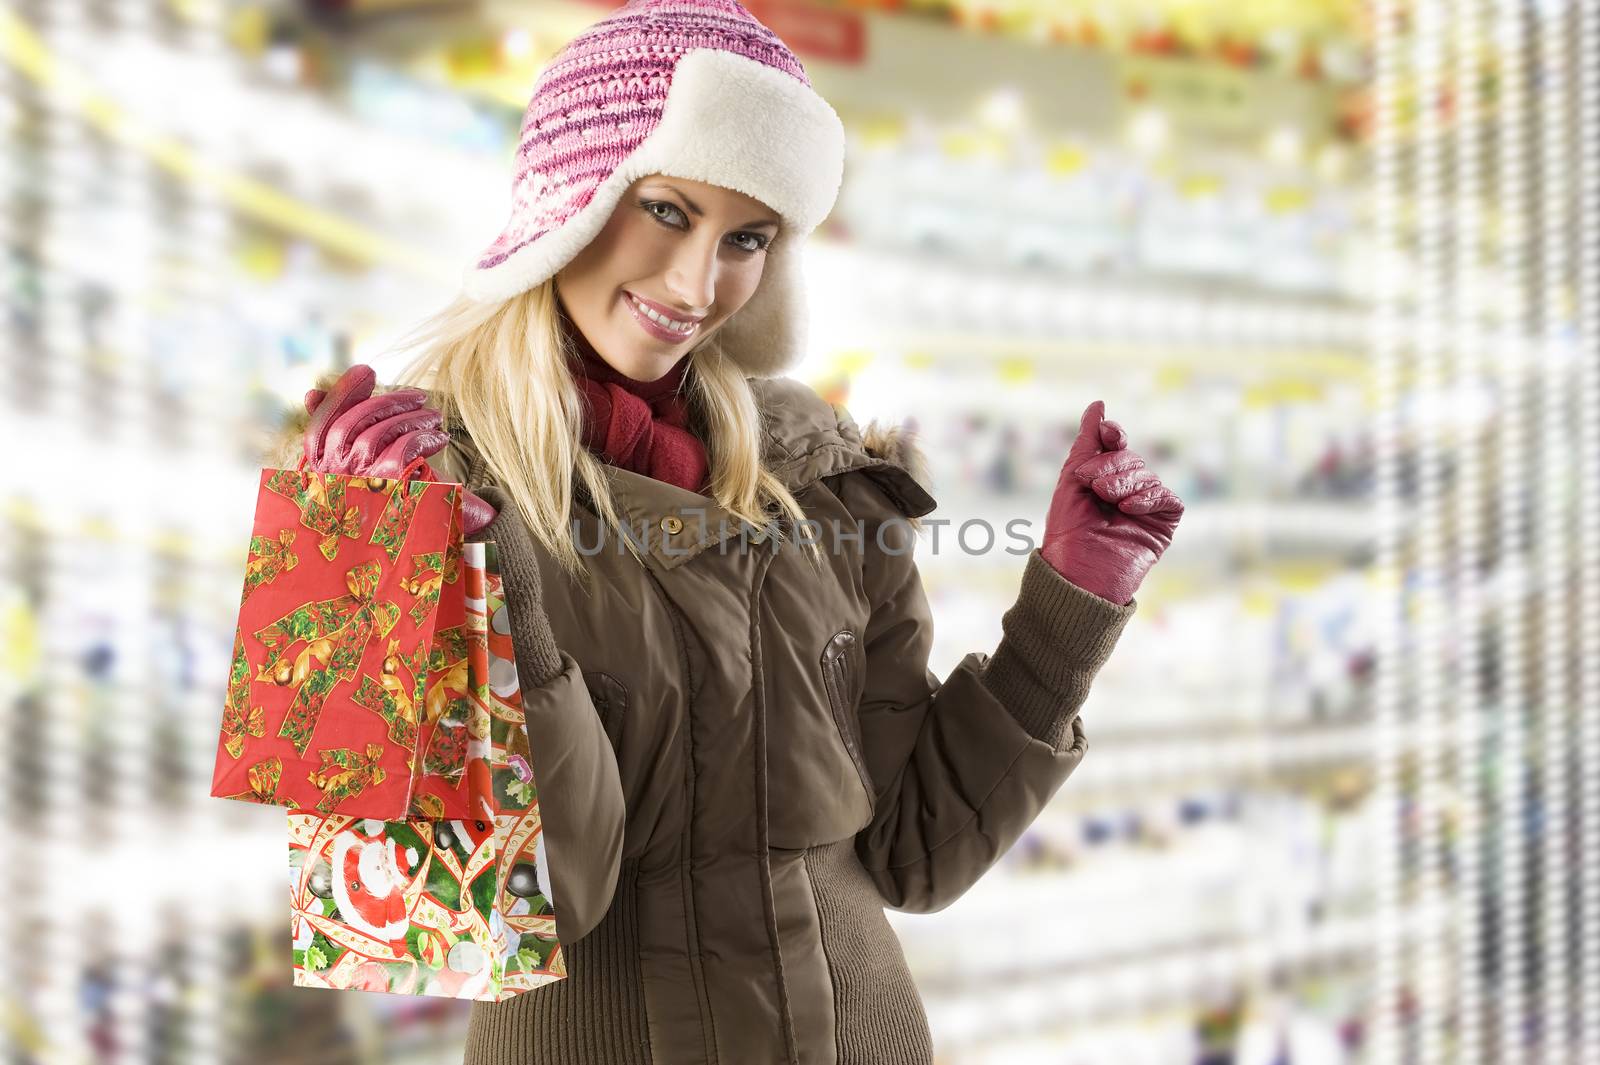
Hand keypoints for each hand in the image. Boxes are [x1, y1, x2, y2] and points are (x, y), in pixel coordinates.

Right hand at [303, 365, 498, 535]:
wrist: (422, 547)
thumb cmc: (392, 505)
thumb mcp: (365, 467)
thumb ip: (341, 431)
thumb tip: (312, 390)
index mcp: (319, 474)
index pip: (321, 425)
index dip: (342, 393)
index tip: (367, 371)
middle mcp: (330, 480)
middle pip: (351, 423)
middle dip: (387, 401)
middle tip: (419, 395)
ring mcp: (355, 485)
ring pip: (378, 432)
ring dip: (411, 417)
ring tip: (434, 417)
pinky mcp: (385, 491)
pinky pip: (402, 447)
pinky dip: (424, 436)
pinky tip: (440, 438)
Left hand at [1039, 400, 1182, 605]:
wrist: (1077, 572)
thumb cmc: (1068, 530)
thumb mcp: (1072, 479)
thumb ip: (1087, 441)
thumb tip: (1098, 405)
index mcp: (1104, 478)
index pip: (1117, 445)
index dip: (1113, 435)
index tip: (1107, 433)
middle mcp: (1128, 490)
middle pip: (1131, 459)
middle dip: (1110, 466)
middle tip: (1092, 486)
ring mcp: (1147, 507)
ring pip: (1147, 475)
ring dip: (1124, 484)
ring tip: (1107, 501)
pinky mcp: (1163, 524)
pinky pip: (1166, 497)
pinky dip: (1148, 498)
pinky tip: (1129, 508)